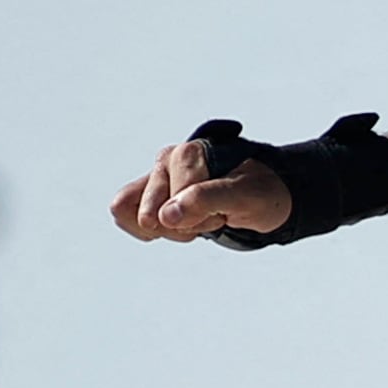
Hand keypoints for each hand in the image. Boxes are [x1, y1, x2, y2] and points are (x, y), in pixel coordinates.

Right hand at [110, 130, 290, 242]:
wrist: (262, 194)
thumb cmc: (257, 193)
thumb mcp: (245, 198)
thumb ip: (206, 200)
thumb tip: (165, 215)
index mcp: (189, 155)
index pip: (172, 202)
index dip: (198, 218)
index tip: (223, 213)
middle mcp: (167, 160)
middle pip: (147, 214)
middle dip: (183, 228)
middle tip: (211, 219)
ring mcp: (155, 177)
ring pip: (133, 216)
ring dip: (167, 231)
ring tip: (195, 222)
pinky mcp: (148, 192)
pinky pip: (124, 216)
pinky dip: (153, 232)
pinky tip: (179, 225)